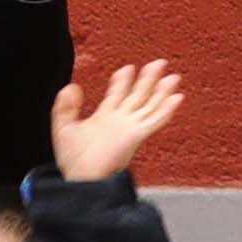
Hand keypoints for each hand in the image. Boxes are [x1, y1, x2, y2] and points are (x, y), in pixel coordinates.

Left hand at [56, 58, 183, 185]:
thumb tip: (71, 86)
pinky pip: (155, 120)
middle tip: (159, 63)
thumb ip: (65, 107)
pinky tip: (177, 98)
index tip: (127, 68)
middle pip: (138, 96)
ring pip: (150, 105)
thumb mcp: (64, 127)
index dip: (122, 81)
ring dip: (162, 91)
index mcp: (105, 118)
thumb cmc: (73, 159)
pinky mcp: (136, 136)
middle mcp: (120, 121)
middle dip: (148, 80)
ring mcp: (130, 128)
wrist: (81, 178)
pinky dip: (166, 109)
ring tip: (172, 77)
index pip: (117, 94)